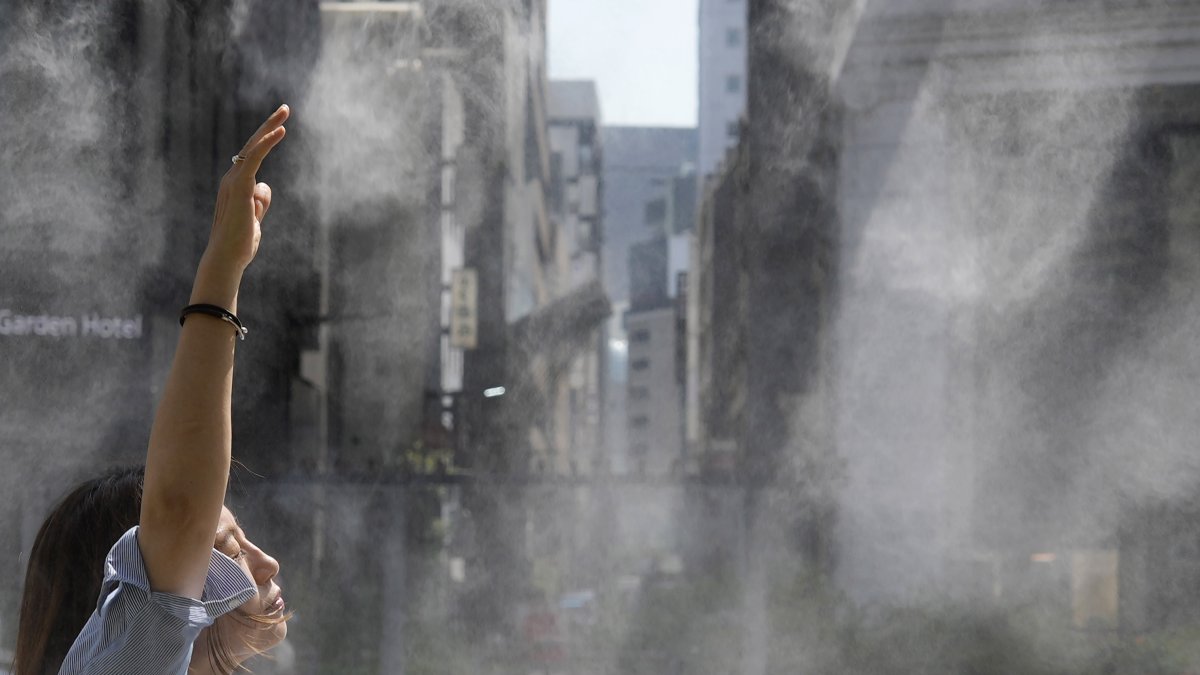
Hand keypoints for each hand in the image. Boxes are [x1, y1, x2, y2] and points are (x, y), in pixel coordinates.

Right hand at [205, 104, 289, 272]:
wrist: (228, 258)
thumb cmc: (240, 243)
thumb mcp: (255, 219)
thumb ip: (260, 202)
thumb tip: (264, 185)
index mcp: (236, 185)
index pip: (252, 156)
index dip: (265, 139)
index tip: (280, 126)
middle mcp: (232, 179)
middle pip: (252, 146)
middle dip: (269, 125)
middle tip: (285, 108)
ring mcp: (234, 182)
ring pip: (254, 148)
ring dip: (270, 127)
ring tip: (285, 111)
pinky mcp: (240, 187)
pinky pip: (254, 159)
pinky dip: (266, 143)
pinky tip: (280, 131)